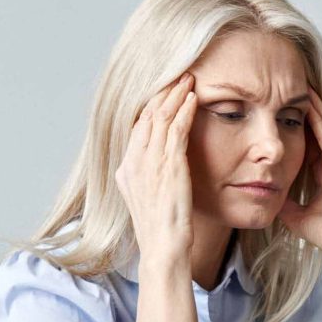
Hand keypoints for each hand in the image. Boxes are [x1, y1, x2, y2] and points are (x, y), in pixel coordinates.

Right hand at [115, 72, 197, 266]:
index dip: (152, 105)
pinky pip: (177, 131)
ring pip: (161, 118)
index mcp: (127, 169)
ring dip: (176, 95)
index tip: (165, 89)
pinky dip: (185, 112)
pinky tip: (194, 99)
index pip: (138, 126)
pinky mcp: (169, 167)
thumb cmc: (162, 229)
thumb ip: (148, 178)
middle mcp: (134, 162)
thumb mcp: (149, 199)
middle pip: (147, 115)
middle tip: (178, 74)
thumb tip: (154, 167)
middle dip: (163, 92)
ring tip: (188, 78)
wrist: (163, 248)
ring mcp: (150, 164)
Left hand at [278, 86, 321, 260]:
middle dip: (304, 106)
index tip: (278, 104)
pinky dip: (321, 119)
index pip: (305, 139)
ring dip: (313, 105)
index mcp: (321, 172)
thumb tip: (264, 195)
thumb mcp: (295, 214)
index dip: (293, 121)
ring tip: (300, 82)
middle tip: (289, 82)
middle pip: (315, 127)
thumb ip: (283, 202)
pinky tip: (311, 103)